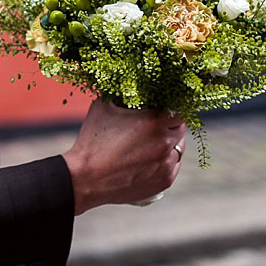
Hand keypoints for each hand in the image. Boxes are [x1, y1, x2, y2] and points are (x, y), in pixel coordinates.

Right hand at [61, 99, 185, 214]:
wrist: (85, 179)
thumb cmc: (91, 142)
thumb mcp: (103, 107)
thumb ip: (121, 94)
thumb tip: (127, 84)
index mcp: (153, 121)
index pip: (178, 109)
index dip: (170, 108)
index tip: (162, 109)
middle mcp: (164, 142)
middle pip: (181, 128)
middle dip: (170, 125)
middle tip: (155, 126)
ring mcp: (166, 164)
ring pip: (179, 148)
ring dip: (170, 144)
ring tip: (150, 145)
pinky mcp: (164, 181)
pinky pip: (174, 167)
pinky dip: (166, 162)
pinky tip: (149, 160)